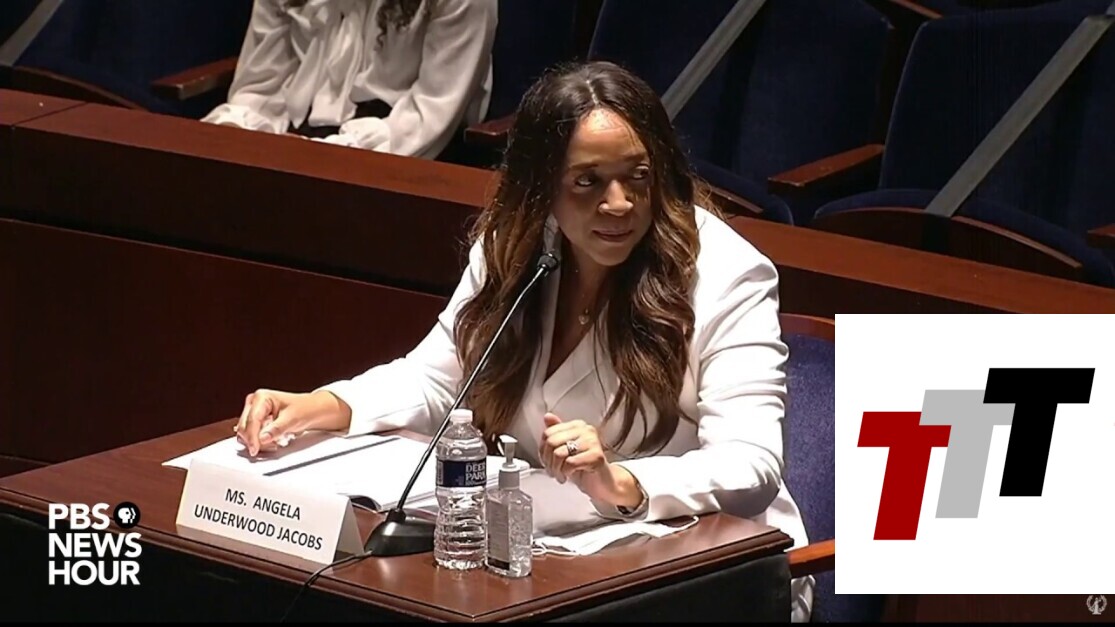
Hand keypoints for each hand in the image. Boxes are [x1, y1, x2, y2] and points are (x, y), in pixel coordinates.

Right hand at [234, 389, 349, 456]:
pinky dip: (259, 442)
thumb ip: (276, 429)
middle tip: (271, 446)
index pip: (252, 420)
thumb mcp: (292, 419)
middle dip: (255, 440)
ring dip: (257, 442)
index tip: (255, 449)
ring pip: (245, 433)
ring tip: (275, 443)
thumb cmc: (304, 409)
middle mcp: (254, 403)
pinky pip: (250, 435)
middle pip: (244, 427)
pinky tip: (272, 442)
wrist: (311, 410)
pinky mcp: (255, 422)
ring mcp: (253, 412)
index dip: (252, 436)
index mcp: (262, 397)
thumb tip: (262, 438)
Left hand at [538, 413, 642, 508]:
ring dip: (555, 469)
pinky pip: (570, 463)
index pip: (548, 432)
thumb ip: (556, 433)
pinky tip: (568, 476)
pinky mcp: (596, 456)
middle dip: (548, 460)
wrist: (603, 483)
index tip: (547, 460)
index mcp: (578, 425)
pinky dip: (565, 472)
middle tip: (553, 471)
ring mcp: (592, 442)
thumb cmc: (584, 466)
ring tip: (560, 475)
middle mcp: (586, 430)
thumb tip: (547, 416)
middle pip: (552, 442)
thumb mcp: (565, 449)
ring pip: (559, 453)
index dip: (543, 450)